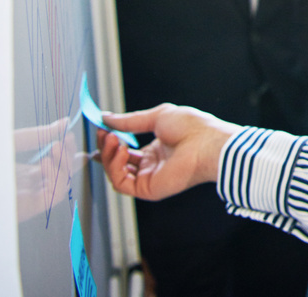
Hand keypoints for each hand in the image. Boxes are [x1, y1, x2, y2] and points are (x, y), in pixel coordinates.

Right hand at [97, 104, 241, 200]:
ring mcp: (149, 178)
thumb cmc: (193, 128)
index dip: (110, 143)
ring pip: (116, 174)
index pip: (125, 151)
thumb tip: (107, 118)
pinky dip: (115, 168)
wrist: (207, 142)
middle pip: (118, 163)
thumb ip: (130, 121)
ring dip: (109, 156)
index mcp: (156, 150)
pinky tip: (120, 151)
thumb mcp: (158, 116)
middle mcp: (151, 166)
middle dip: (106, 148)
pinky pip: (121, 184)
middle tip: (103, 133)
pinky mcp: (148, 189)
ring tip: (112, 139)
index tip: (100, 130)